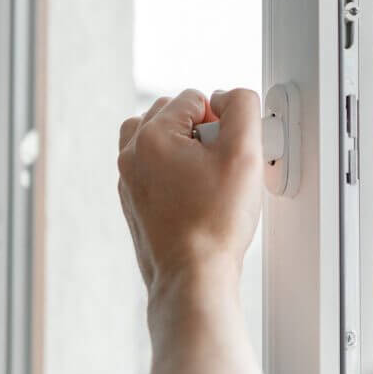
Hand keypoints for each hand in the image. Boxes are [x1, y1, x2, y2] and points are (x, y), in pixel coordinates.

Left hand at [118, 88, 267, 373]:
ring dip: (184, 146)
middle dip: (200, 129)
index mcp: (151, 135)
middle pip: (171, 113)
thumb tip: (229, 96)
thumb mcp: (244, 153)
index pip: (194, 97)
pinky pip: (154, 169)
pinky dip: (174, 171)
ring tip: (207, 176)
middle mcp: (131, 155)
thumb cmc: (216, 222)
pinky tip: (197, 196)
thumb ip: (242, 107)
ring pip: (157, 139)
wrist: (193, 278)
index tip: (229, 152)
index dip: (221, 119)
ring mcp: (128, 181)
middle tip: (220, 163)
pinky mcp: (133, 203)